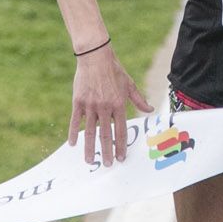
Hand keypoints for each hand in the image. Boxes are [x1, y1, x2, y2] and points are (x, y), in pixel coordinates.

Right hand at [68, 43, 154, 164]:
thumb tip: (150, 110)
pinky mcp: (78, 102)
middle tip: (107, 165)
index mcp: (119, 104)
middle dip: (107, 152)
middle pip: (106, 135)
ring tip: (89, 161)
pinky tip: (72, 144)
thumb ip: (139, 99)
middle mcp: (105, 107)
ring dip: (90, 148)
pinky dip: (73, 133)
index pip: (121, 130)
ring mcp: (90, 105)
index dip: (121, 146)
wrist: (95, 56)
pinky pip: (75, 121)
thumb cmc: (114, 70)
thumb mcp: (129, 84)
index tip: (120, 158)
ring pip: (90, 132)